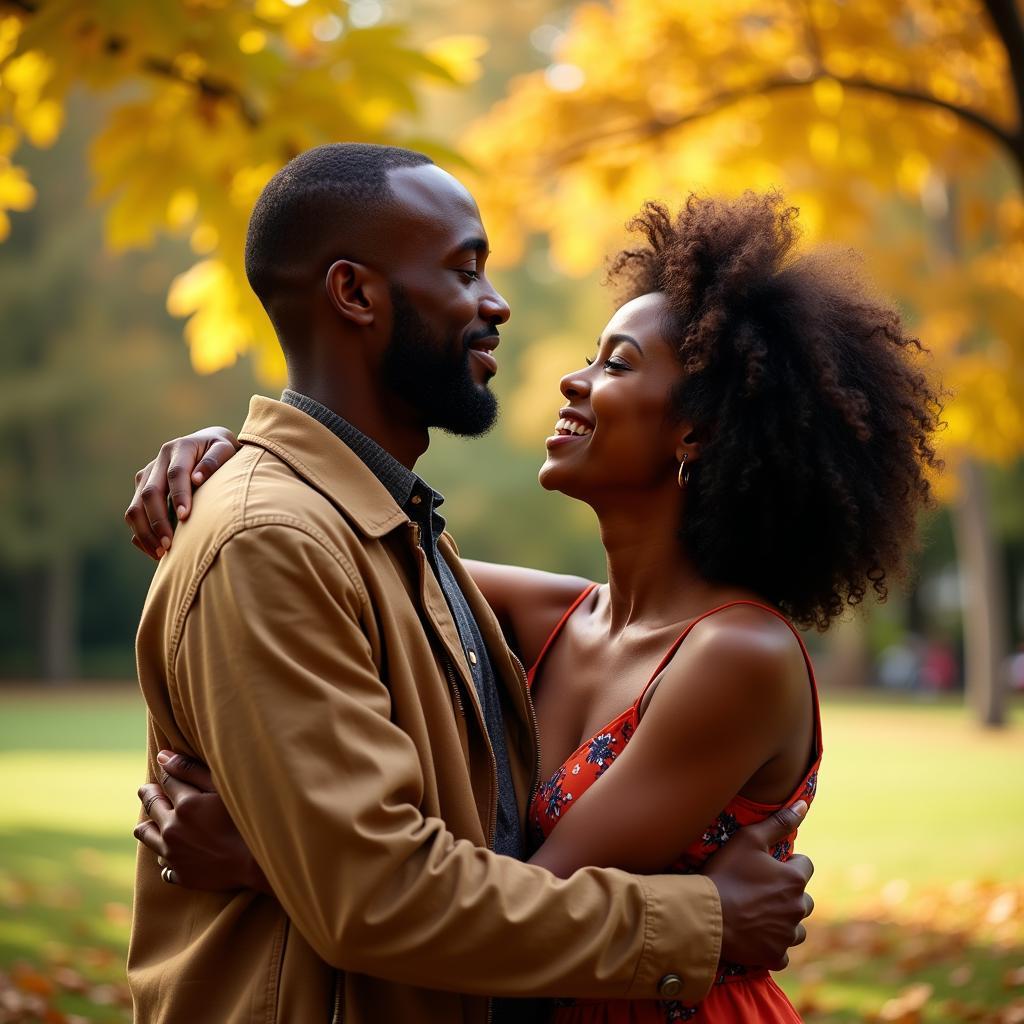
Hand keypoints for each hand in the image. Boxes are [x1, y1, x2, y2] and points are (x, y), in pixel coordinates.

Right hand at [124, 426, 239, 558]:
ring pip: (135, 506)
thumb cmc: (221, 450)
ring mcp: (147, 476)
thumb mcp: (225, 448)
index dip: (180, 495)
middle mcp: (159, 461)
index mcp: (180, 448)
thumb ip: (214, 460)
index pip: (176, 473)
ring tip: (161, 554)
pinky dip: (141, 535)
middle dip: (158, 521)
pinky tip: (154, 552)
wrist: (206, 444)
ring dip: (145, 532)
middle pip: (150, 493)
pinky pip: (134, 515)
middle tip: (169, 545)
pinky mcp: (142, 489)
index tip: (186, 517)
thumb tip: (197, 478)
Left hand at [134, 750, 268, 893]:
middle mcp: (172, 829)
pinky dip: (165, 852)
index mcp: (185, 805)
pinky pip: (161, 861)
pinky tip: (174, 848)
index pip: (166, 781)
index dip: (167, 772)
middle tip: (146, 789)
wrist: (256, 864)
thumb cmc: (246, 820)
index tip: (165, 768)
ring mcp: (173, 854)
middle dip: (148, 793)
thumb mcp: (223, 789)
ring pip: (145, 834)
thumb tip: (162, 756)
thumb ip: (191, 771)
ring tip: (152, 819)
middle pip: (151, 804)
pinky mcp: (179, 874)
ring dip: (148, 823)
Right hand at [703, 801, 813, 970]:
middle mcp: (797, 908)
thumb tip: (804, 804)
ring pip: (797, 928)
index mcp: (794, 879)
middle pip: (805, 899)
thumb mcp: (749, 839)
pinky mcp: (774, 956)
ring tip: (760, 914)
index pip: (805, 865)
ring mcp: (787, 934)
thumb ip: (779, 822)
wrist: (705, 914)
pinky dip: (773, 945)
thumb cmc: (725, 873)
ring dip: (785, 921)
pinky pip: (783, 953)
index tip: (767, 866)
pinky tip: (755, 937)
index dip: (788, 863)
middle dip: (789, 894)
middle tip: (761, 891)